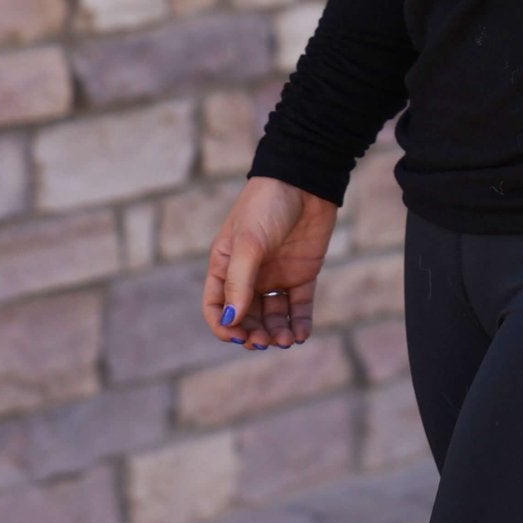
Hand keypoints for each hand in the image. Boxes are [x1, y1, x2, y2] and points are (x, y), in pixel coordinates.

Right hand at [200, 177, 338, 350]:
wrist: (306, 180)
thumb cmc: (267, 205)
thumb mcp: (249, 242)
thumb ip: (240, 281)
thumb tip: (231, 320)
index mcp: (225, 265)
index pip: (216, 306)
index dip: (223, 326)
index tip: (238, 337)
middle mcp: (249, 274)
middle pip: (245, 317)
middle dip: (253, 334)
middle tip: (265, 341)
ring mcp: (275, 275)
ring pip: (272, 316)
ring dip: (277, 333)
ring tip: (286, 340)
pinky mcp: (301, 274)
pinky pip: (298, 306)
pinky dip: (298, 323)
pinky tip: (300, 334)